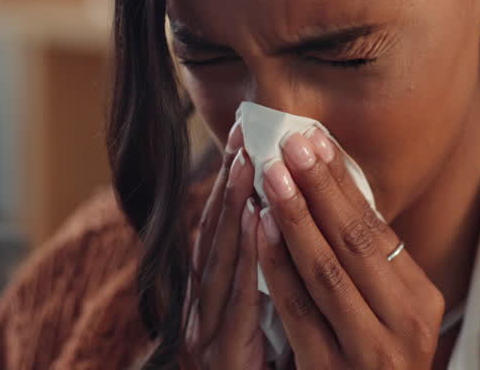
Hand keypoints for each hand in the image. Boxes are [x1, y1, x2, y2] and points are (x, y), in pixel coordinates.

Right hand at [185, 122, 267, 367]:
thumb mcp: (265, 322)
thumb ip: (268, 279)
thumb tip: (280, 223)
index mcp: (209, 299)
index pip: (219, 229)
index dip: (230, 182)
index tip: (243, 136)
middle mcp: (199, 310)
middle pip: (213, 233)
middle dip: (230, 179)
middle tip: (244, 131)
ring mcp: (204, 332)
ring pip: (218, 257)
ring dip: (233, 203)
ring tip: (248, 156)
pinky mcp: (219, 353)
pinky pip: (235, 296)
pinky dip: (245, 253)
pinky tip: (252, 216)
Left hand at [255, 129, 444, 368]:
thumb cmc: (367, 358)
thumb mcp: (382, 311)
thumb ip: (364, 260)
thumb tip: (326, 182)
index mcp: (421, 301)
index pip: (376, 229)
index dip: (342, 182)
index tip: (314, 138)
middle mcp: (406, 327)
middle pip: (356, 243)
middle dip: (320, 188)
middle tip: (291, 142)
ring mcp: (369, 353)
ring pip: (327, 273)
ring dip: (295, 218)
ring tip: (271, 175)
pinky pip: (299, 310)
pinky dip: (277, 265)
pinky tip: (260, 230)